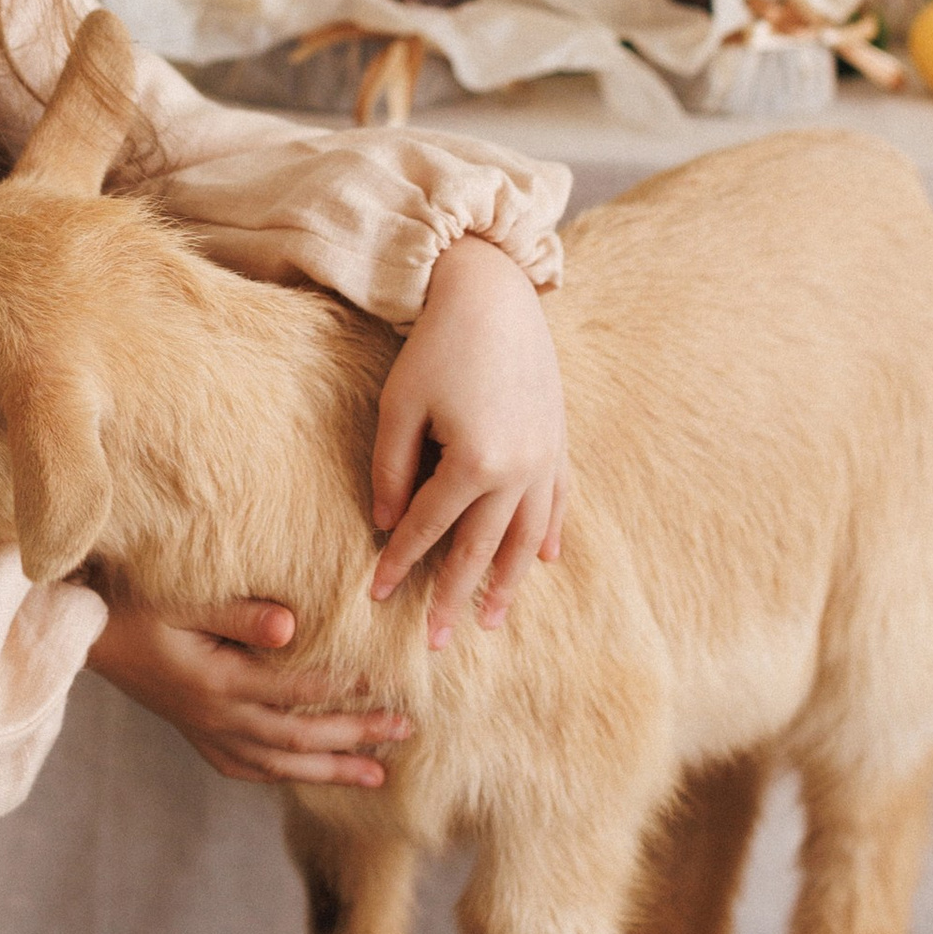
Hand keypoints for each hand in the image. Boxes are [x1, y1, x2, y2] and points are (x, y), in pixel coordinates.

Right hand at [85, 595, 412, 789]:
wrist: (84, 635)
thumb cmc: (134, 603)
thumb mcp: (181, 599)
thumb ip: (236, 613)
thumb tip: (292, 626)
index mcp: (217, 682)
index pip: (296, 689)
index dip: (343, 687)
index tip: (386, 680)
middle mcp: (217, 717)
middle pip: (299, 737)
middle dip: (355, 737)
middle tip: (406, 731)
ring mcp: (206, 732)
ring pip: (279, 763)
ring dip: (331, 769)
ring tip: (380, 775)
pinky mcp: (197, 735)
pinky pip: (247, 768)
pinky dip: (283, 775)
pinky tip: (307, 776)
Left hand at [370, 237, 567, 646]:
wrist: (493, 290)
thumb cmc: (435, 343)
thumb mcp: (398, 405)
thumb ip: (390, 469)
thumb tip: (386, 525)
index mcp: (473, 463)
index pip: (428, 529)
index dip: (399, 565)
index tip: (375, 597)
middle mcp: (518, 471)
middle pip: (482, 549)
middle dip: (455, 596)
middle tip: (436, 642)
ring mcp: (545, 457)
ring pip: (527, 538)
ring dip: (508, 582)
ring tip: (491, 619)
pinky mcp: (558, 439)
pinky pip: (558, 501)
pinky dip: (550, 535)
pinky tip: (545, 563)